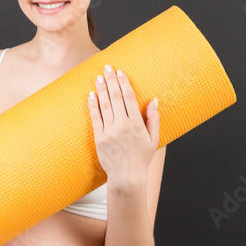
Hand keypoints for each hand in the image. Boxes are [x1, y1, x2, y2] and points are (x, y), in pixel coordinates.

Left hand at [87, 63, 158, 184]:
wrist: (127, 177)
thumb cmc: (142, 158)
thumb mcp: (153, 139)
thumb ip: (153, 119)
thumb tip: (153, 100)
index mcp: (137, 125)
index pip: (129, 99)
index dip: (124, 84)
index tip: (120, 72)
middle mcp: (122, 126)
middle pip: (115, 98)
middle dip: (111, 81)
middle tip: (107, 68)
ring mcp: (109, 132)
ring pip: (104, 106)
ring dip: (101, 90)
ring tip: (99, 77)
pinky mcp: (99, 139)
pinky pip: (95, 118)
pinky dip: (93, 105)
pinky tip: (91, 95)